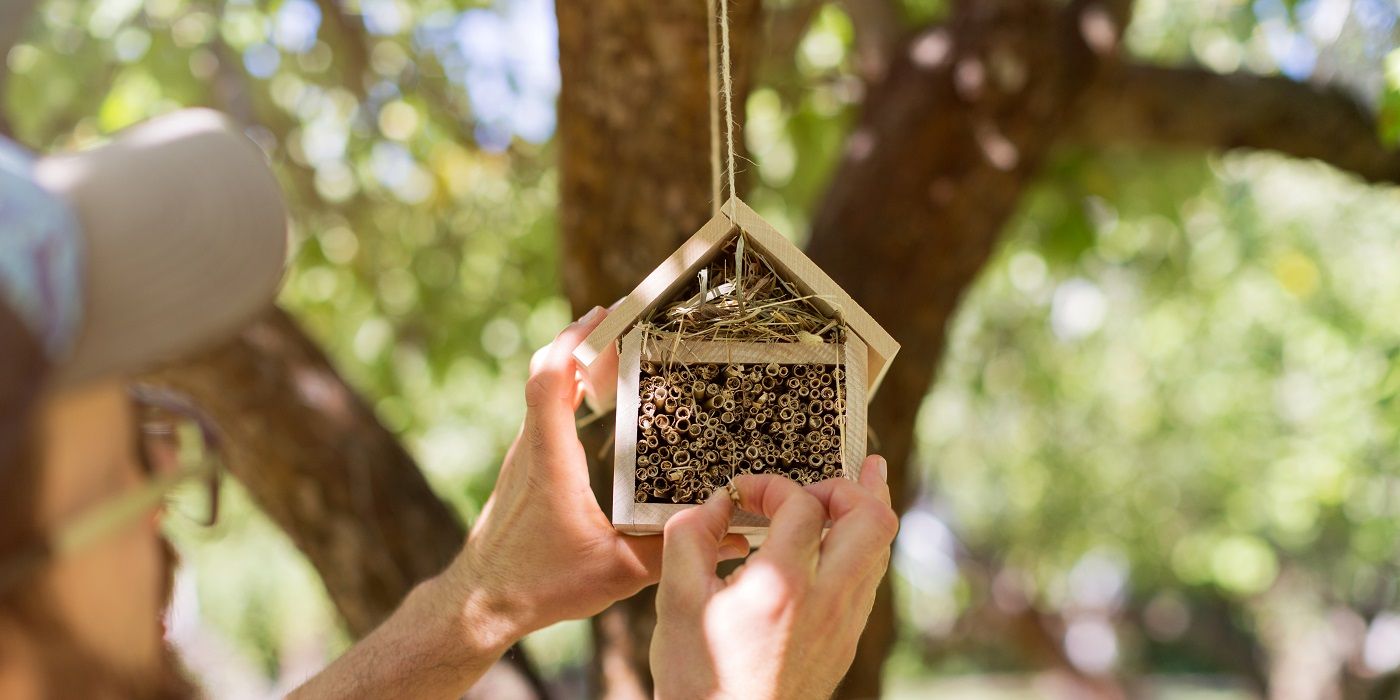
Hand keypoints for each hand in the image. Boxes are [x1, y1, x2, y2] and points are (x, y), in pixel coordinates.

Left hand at [442, 307, 749, 642]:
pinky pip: (543, 414)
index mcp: (552, 461)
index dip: (573, 340)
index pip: (550, 380)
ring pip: (541, 392)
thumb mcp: (617, 574)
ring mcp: (523, 458)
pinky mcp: (523, 471)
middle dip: (580, 340)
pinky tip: (594, 401)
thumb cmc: (539, 587)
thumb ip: (671, 553)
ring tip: (613, 352)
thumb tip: (730, 540)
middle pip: (546, 372)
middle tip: (618, 321)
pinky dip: (566, 392)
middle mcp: (532, 449)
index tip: (602, 315)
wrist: (481, 605)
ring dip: (572, 365)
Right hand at [651, 459, 897, 699]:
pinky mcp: (845, 641)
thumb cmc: (698, 680)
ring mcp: (844, 624)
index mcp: (782, 586)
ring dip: (864, 511)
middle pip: (874, 519)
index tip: (742, 493)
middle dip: (849, 486)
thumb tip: (717, 501)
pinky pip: (867, 578)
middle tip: (821, 478)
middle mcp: (827, 601)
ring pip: (880, 549)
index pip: (802, 505)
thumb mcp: (675, 601)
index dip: (771, 484)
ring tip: (862, 480)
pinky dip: (857, 546)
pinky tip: (838, 540)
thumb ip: (691, 536)